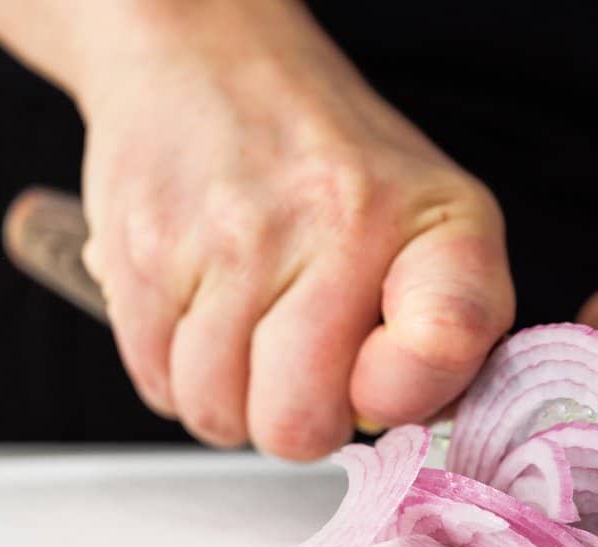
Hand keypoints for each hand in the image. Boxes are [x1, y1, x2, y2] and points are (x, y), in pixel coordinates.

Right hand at [76, 1, 512, 458]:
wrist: (213, 67)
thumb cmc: (338, 170)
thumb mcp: (440, 228)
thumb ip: (450, 335)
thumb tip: (406, 428)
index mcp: (440, 224)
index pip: (444, 340)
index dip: (402, 395)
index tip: (379, 382)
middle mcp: (342, 224)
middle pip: (299, 423)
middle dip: (299, 419)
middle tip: (303, 370)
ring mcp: (235, 239)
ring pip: (219, 415)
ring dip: (233, 397)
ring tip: (252, 330)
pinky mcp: (146, 252)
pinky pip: (158, 384)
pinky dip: (179, 370)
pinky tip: (207, 312)